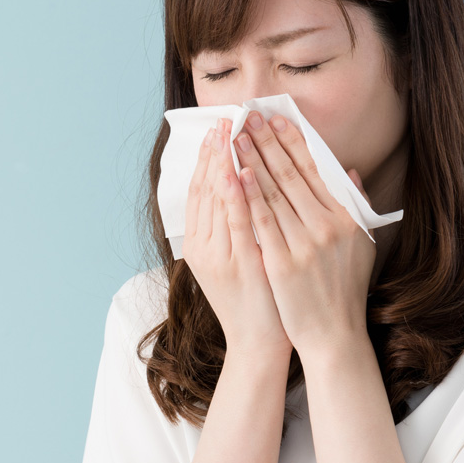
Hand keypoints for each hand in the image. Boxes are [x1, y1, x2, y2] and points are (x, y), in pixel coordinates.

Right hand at [180, 118, 292, 359]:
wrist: (261, 343)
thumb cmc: (260, 299)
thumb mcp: (242, 258)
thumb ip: (239, 225)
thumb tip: (244, 187)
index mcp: (202, 243)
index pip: (203, 189)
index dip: (209, 156)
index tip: (217, 127)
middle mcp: (204, 247)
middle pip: (205, 189)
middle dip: (213, 151)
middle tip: (220, 119)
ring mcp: (219, 256)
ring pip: (216, 200)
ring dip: (221, 162)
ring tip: (226, 131)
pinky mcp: (238, 264)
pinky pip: (235, 223)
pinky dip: (234, 195)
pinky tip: (236, 170)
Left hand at [232, 111, 376, 357]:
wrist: (333, 334)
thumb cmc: (344, 288)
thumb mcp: (361, 243)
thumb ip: (356, 204)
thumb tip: (349, 170)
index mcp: (346, 217)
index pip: (314, 169)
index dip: (293, 141)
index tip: (276, 119)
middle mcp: (328, 226)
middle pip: (290, 174)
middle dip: (266, 142)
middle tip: (247, 116)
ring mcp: (305, 244)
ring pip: (272, 192)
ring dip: (251, 160)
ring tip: (234, 137)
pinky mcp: (283, 263)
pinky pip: (261, 222)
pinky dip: (247, 195)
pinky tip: (235, 174)